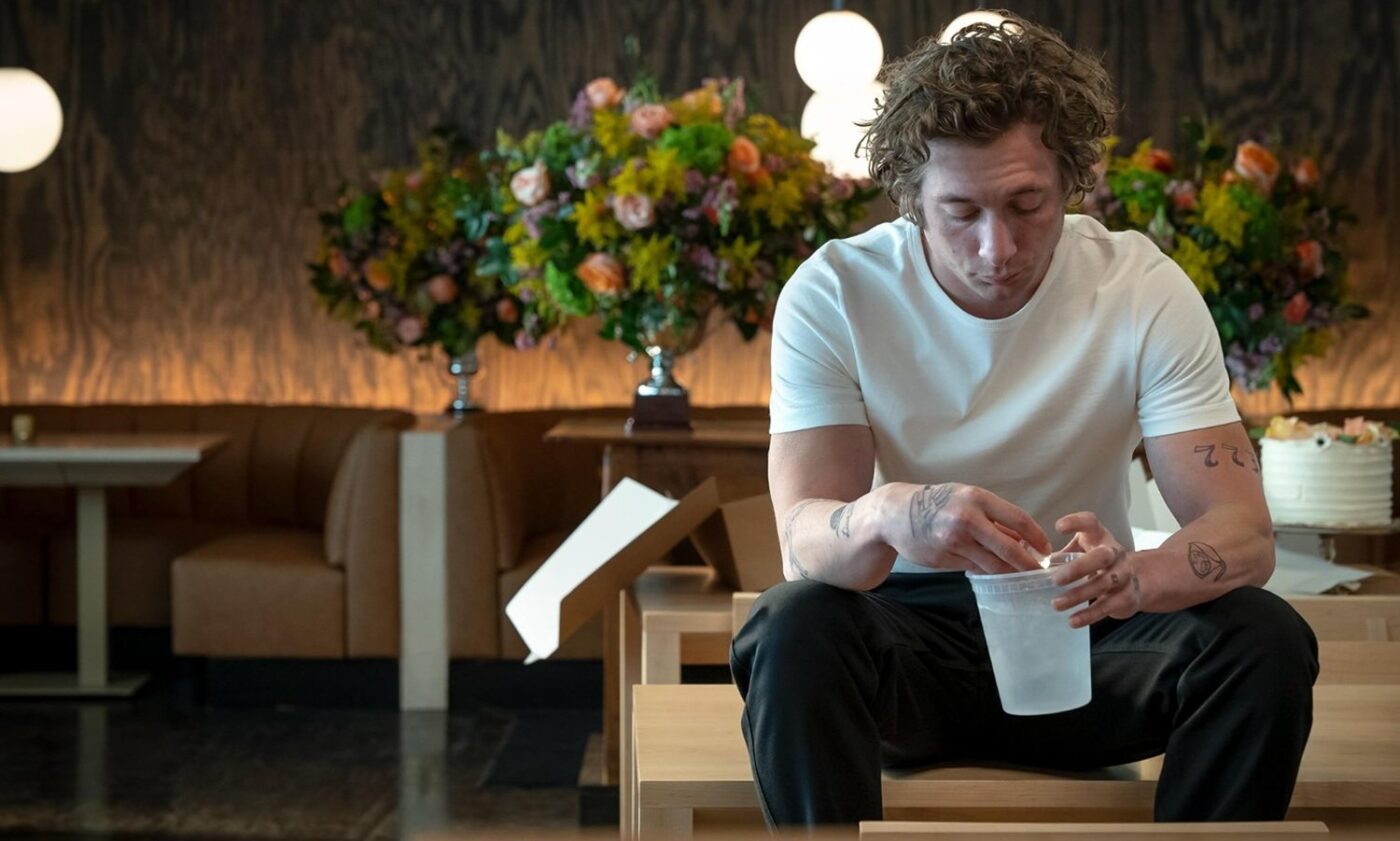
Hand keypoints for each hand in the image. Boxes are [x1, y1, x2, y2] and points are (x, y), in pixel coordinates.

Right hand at [887, 482, 1051, 574]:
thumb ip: (994, 517)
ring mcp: (954, 541)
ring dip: (1008, 571)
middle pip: (1009, 548)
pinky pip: (973, 568)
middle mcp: (967, 519)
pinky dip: (985, 570)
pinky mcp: (943, 558)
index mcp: (977, 499)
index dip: (1037, 537)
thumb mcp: (966, 499)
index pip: (1018, 519)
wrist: (896, 514)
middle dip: (1028, 563)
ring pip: (992, 564)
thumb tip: (1024, 539)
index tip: (1046, 549)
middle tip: (1039, 572)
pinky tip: (991, 570)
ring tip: (1018, 574)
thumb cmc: (937, 503)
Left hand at [1049, 512, 1142, 627]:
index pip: (1091, 523)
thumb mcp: (1082, 551)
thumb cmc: (1098, 562)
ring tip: (1056, 604)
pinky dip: (1089, 615)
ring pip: (1103, 584)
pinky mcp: (1127, 597)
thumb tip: (1025, 560)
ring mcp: (1124, 575)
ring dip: (1078, 595)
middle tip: (1055, 579)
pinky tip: (1072, 621)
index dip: (1076, 522)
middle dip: (1079, 567)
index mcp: (1100, 537)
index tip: (1058, 527)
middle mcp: (1115, 553)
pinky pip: (1108, 606)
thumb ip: (1059, 555)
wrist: (1138, 580)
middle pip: (1102, 556)